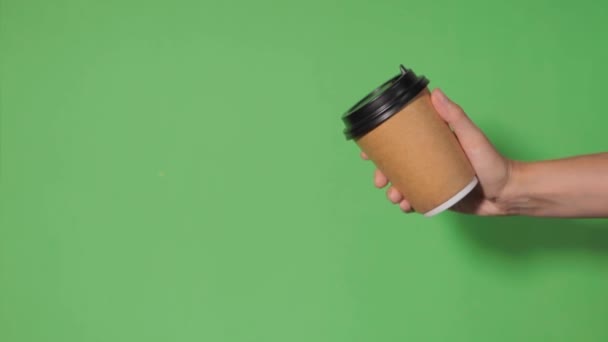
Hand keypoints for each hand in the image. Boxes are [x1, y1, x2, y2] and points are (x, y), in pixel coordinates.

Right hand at [361, 88, 513, 215]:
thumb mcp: (472, 137)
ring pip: (403, 184)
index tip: (367, 152)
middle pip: (396, 164)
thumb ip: (455, 116)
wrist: (507, 194)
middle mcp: (429, 159)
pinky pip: (416, 199)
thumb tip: (436, 93)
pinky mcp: (437, 195)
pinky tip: (407, 206)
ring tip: (397, 198)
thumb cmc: (493, 161)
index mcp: (433, 142)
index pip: (402, 140)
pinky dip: (407, 204)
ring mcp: (432, 178)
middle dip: (382, 174)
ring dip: (393, 192)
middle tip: (379, 182)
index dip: (381, 145)